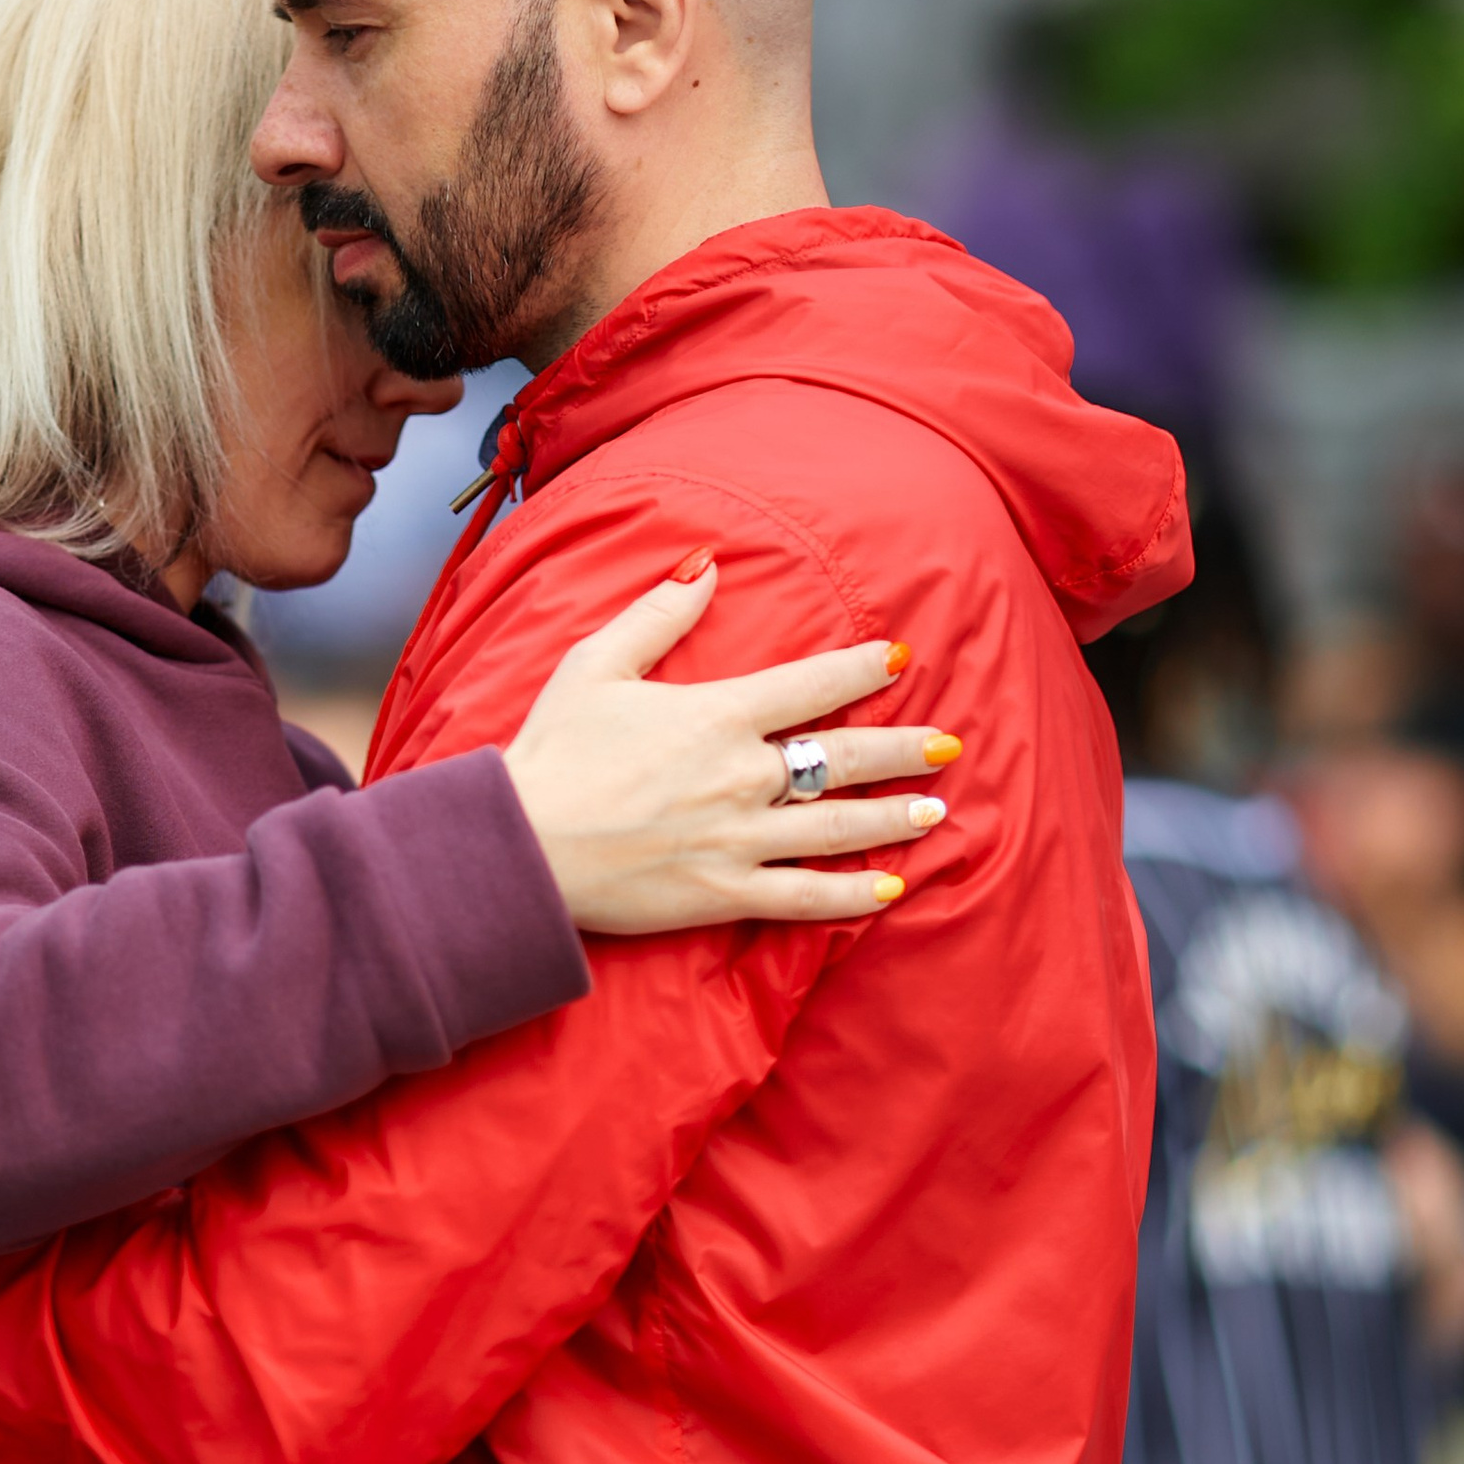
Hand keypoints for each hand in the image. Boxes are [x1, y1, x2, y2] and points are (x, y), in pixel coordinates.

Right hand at [503, 560, 955, 932]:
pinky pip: (804, 898)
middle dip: (902, 750)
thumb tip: (706, 565)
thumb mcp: (595, 664)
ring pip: (838, 828)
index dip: (862, 669)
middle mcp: (741, 776)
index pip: (812, 685)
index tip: (901, 661)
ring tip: (935, 810)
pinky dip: (852, 896)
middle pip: (843, 758)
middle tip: (947, 745)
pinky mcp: (722, 893)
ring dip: (894, 818)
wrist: (516, 846)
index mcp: (716, 715)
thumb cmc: (551, 752)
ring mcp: (737, 839)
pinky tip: (890, 889)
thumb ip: (658, 614)